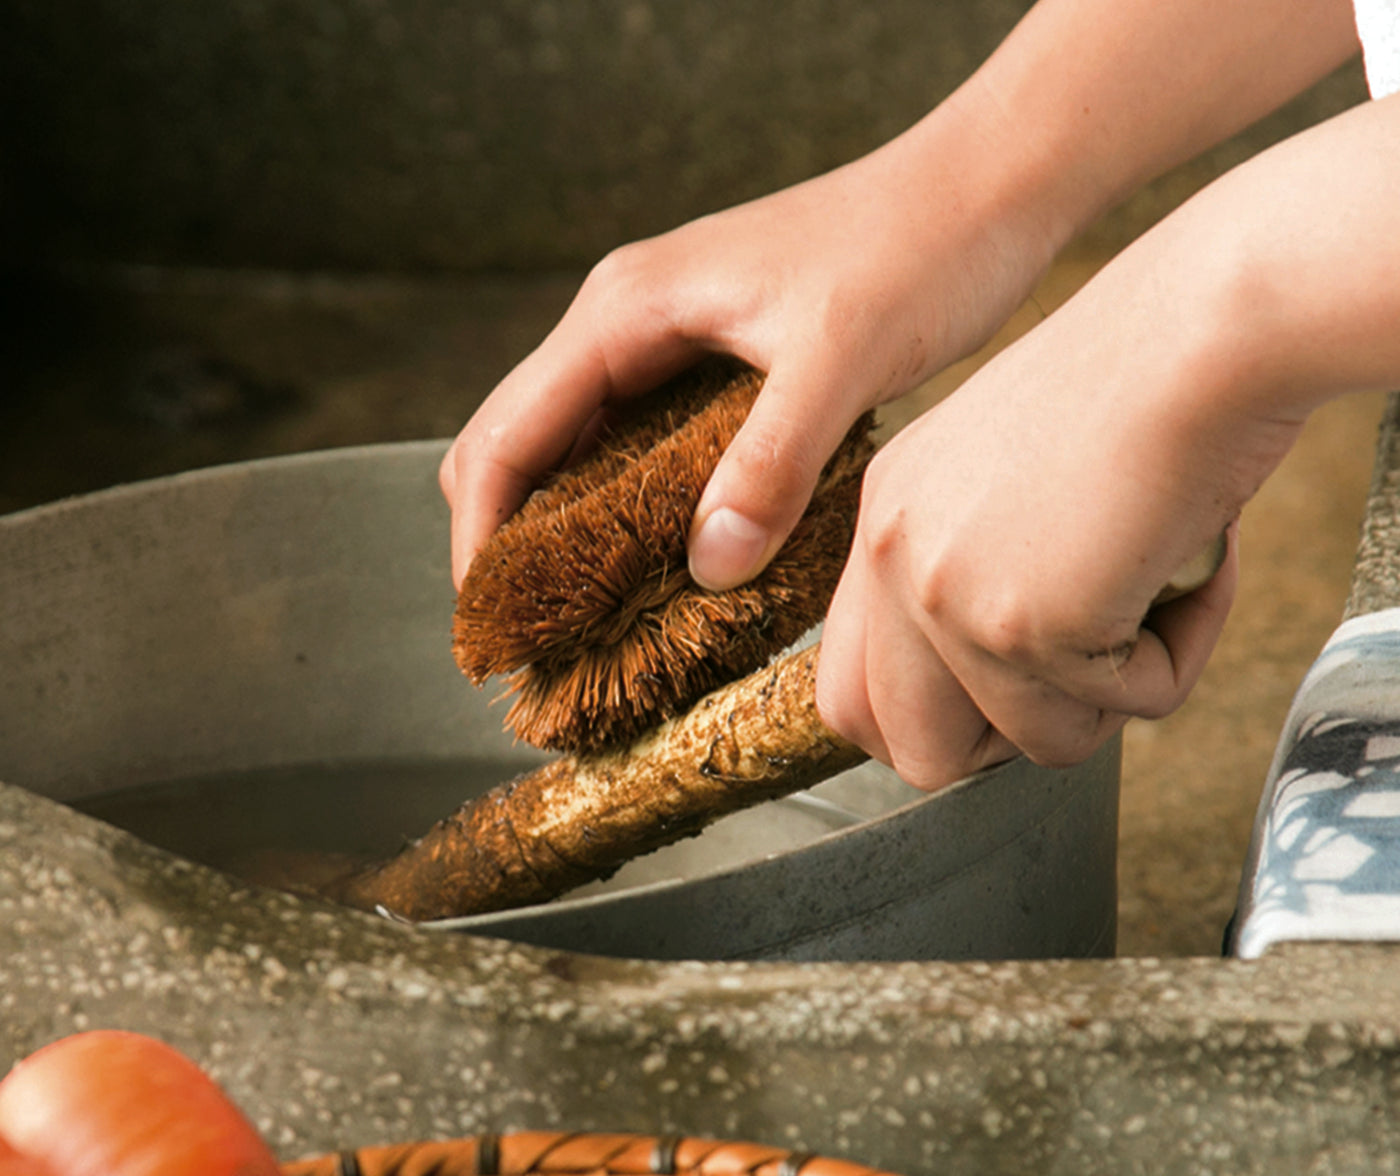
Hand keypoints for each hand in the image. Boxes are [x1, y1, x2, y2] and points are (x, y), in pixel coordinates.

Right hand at [439, 96, 1059, 589]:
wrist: (983, 189)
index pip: (507, 434)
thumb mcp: (841, 361)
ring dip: (565, 533)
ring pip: (574, 449)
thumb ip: (771, 464)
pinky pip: (635, 448)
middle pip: (520, 444)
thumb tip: (709, 567)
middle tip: (533, 640)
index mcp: (627, 310)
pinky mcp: (709, 363)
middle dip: (509, 542)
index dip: (483, 537)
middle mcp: (627, 322)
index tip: (488, 627)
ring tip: (583, 622)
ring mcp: (666, 341)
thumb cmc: (917, 249)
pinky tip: (658, 566)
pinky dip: (625, 512)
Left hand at [814, 215, 1301, 790]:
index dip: (929, 729)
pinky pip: (1116, 710)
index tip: (1004, 708)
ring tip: (1154, 594)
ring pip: (1030, 744)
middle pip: (914, 753)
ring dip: (1112, 693)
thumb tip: (995, 704)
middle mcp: (892, 559)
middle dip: (1009, 746)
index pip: (846, 693)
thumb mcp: (1013, 483)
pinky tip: (1185, 571)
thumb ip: (973, 582)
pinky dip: (1172, 660)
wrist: (1202, 329)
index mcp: (883, 520)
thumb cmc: (1141, 389)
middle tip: (1082, 677)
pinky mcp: (1020, 623)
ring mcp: (944, 595)